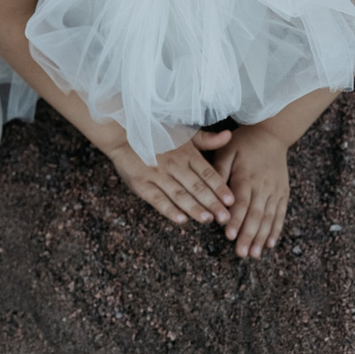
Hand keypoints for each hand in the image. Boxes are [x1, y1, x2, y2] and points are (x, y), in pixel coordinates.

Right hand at [104, 129, 235, 226]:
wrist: (122, 133)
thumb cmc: (157, 134)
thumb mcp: (184, 133)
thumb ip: (207, 139)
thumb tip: (228, 136)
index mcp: (187, 153)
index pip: (208, 173)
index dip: (220, 188)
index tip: (232, 201)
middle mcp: (174, 165)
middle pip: (197, 187)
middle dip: (212, 203)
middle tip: (224, 218)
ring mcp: (157, 175)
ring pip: (179, 194)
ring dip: (194, 208)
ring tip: (206, 219)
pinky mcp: (142, 184)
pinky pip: (157, 199)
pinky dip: (169, 210)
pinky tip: (181, 219)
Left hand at [215, 128, 290, 257]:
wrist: (272, 134)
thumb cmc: (243, 143)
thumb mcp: (226, 151)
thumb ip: (218, 171)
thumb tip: (211, 191)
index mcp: (246, 177)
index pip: (241, 202)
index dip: (236, 220)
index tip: (229, 236)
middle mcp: (262, 186)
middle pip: (256, 214)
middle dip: (249, 236)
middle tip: (242, 253)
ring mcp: (275, 190)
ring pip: (269, 217)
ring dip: (262, 237)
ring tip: (255, 254)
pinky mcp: (283, 193)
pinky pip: (280, 214)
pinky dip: (276, 229)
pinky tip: (271, 243)